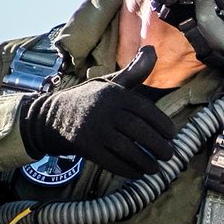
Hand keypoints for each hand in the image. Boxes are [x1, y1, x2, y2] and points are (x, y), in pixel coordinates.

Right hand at [17, 46, 177, 178]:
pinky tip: (138, 173)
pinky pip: (111, 161)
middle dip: (157, 145)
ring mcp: (94, 129)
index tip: (171, 135)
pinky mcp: (85, 146)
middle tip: (169, 155)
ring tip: (156, 168)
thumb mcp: (110, 83)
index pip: (145, 110)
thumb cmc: (89, 99)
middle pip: (138, 131)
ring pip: (126, 148)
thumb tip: (153, 49)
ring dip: (145, 161)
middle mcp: (105, 110)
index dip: (162, 124)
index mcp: (114, 94)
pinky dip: (127, 169)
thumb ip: (134, 72)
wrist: (51, 115)